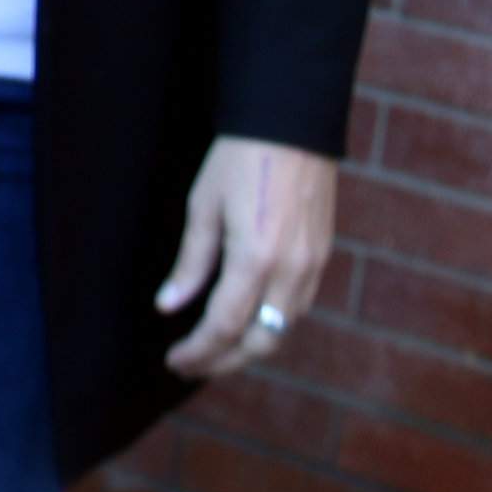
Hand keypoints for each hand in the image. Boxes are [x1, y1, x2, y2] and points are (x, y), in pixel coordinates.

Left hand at [159, 135, 337, 380]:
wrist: (293, 127)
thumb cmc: (240, 160)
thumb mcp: (203, 207)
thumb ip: (191, 263)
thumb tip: (169, 306)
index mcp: (256, 259)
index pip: (224, 327)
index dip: (199, 351)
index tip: (175, 361)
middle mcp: (291, 271)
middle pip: (261, 341)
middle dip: (224, 361)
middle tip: (191, 365)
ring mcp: (313, 266)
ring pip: (284, 328)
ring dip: (249, 346)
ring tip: (214, 349)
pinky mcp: (322, 256)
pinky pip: (298, 306)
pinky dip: (272, 323)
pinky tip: (246, 321)